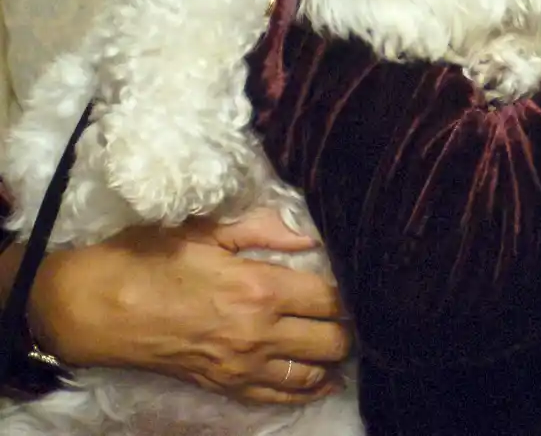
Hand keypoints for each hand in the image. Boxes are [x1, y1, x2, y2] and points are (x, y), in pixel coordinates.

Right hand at [29, 210, 351, 404]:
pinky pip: (278, 396)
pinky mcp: (224, 386)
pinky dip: (305, 388)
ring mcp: (242, 366)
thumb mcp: (207, 230)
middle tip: (350, 311)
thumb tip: (310, 237)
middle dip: (346, 327)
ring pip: (310, 373)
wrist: (100, 307)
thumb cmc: (151, 258)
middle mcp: (258, 333)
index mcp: (258, 287)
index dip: (347, 292)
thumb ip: (263, 230)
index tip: (353, 280)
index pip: (328, 298)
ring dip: (331, 358)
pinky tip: (320, 380)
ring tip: (340, 341)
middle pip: (330, 340)